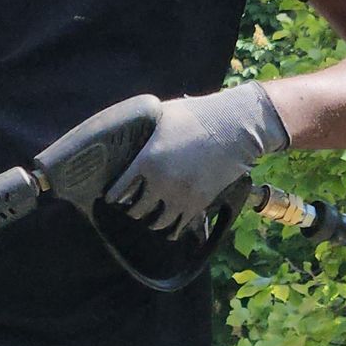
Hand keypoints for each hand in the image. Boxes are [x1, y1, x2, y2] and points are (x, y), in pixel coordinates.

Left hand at [106, 85, 288, 238]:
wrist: (234, 127)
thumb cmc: (197, 115)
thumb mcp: (163, 116)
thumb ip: (145, 129)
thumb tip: (131, 127)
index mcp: (147, 161)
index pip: (119, 189)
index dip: (113, 196)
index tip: (110, 198)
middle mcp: (160, 183)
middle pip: (137, 210)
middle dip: (132, 209)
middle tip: (132, 208)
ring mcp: (180, 196)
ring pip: (158, 222)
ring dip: (152, 221)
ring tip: (150, 218)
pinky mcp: (198, 203)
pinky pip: (179, 225)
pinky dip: (173, 229)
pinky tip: (169, 230)